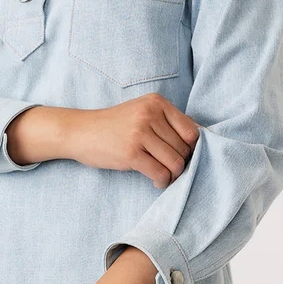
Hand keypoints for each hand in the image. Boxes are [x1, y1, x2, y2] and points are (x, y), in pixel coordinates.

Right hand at [69, 93, 200, 188]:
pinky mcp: (131, 153)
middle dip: (181, 163)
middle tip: (170, 168)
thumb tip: (202, 138)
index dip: (192, 148)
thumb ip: (169, 121)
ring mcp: (140, 133)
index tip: (182, 155)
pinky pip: (160, 173)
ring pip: (175, 162)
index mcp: (157, 102)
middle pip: (185, 149)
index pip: (192, 130)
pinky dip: (162, 181)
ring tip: (164, 176)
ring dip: (173, 175)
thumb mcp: (142, 112)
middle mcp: (150, 114)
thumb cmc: (114, 125)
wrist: (80, 131)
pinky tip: (156, 181)